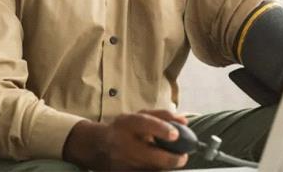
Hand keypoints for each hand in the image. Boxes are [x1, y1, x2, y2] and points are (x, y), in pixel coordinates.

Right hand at [64, 109, 188, 170]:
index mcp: (127, 124)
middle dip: (170, 159)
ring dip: (165, 166)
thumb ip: (163, 116)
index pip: (145, 124)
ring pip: (151, 169)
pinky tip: (159, 166)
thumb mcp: (140, 116)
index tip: (176, 134)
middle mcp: (123, 143)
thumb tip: (184, 122)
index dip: (161, 129)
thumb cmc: (125, 128)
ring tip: (172, 160)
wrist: (98, 146)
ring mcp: (122, 162)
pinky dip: (156, 170)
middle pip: (150, 155)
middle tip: (183, 158)